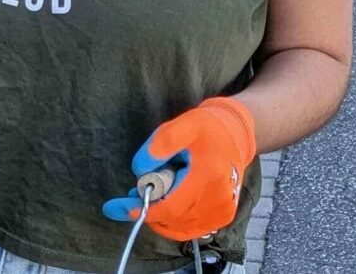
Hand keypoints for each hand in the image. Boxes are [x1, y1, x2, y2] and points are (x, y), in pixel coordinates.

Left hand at [101, 97, 256, 242]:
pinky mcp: (223, 218)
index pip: (171, 207)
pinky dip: (173, 221)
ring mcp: (223, 213)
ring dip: (160, 216)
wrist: (236, 136)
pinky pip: (190, 229)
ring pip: (179, 227)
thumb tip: (139, 169)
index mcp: (209, 177)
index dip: (144, 210)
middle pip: (173, 219)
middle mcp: (219, 201)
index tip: (119, 207)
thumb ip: (160, 144)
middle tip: (133, 192)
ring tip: (150, 192)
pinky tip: (165, 204)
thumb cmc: (207, 128)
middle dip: (148, 209)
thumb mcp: (183, 125)